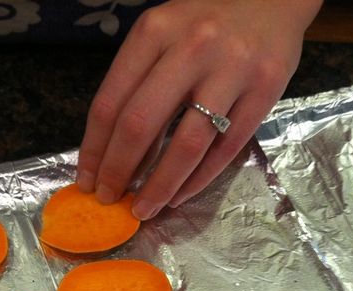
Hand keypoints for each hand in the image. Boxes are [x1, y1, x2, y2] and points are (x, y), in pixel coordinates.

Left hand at [76, 0, 321, 219]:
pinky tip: (180, 195)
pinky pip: (225, 148)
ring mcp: (232, 69)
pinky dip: (198, 179)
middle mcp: (191, 48)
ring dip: (159, 186)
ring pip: (186, 145)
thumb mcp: (164, 33)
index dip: (94, 150)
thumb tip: (113, 151)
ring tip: (144, 208)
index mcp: (155, 31)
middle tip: (110, 199)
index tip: (86, 181)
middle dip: (119, 172)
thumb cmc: (207, 20)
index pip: (110, 102)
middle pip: (141, 126)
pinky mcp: (266, 90)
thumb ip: (139, 80)